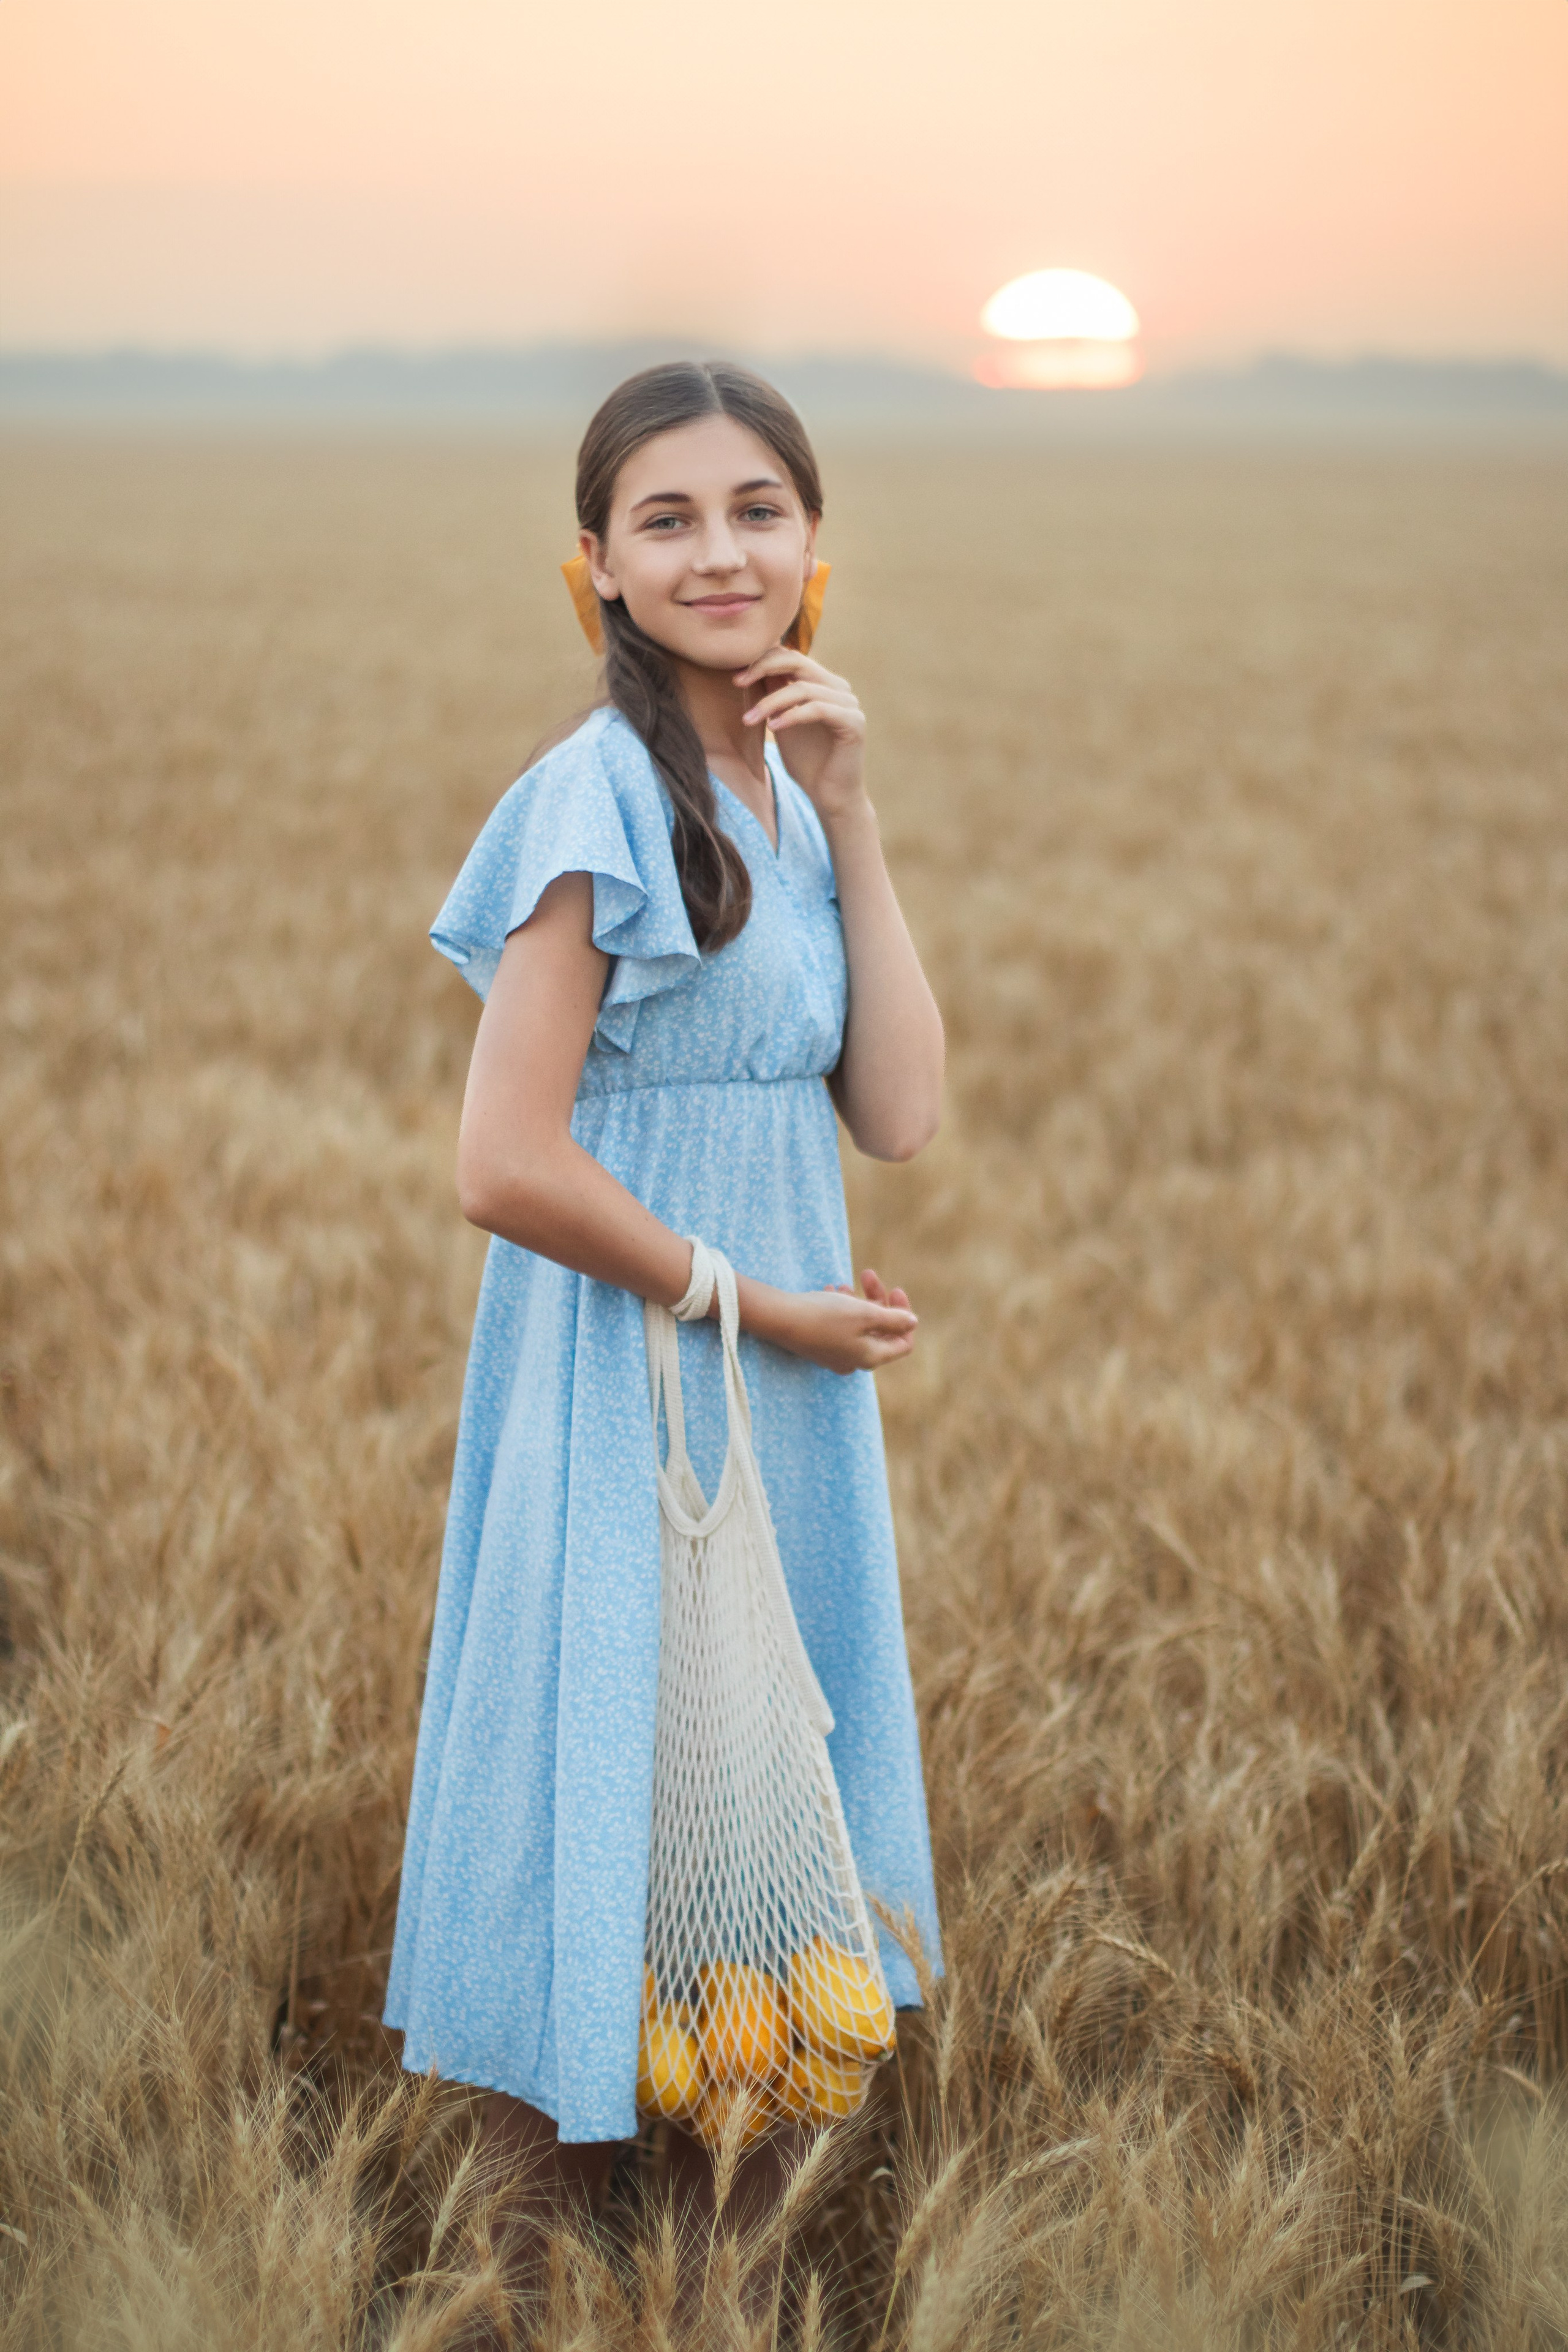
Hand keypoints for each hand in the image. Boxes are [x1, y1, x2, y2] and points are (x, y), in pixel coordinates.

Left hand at [735, 648, 865, 824]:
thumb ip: (772, 695)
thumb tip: (748, 667)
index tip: (734, 676)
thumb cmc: (806, 762)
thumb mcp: (781, 722)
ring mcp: (849, 704)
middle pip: (798, 662)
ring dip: (770, 702)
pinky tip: (772, 728)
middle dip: (763, 669)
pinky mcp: (854, 722)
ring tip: (748, 720)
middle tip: (737, 682)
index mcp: (823, 683)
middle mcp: (839, 688)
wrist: (830, 796)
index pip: (791, 657)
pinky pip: (817, 709)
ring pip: (803, 688)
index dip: (762, 661)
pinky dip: (792, 716)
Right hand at [746, 1268, 916, 1374]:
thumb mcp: (865, 1313)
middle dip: (878, 1300)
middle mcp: (854, 1360)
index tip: (895, 1289)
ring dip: (857, 1301)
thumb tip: (912, 1322)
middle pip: (880, 1331)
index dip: (905, 1316)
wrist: (779, 1319)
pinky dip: (840, 1307)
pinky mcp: (820, 1345)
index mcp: (870, 1357)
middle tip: (868, 1274)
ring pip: (858, 1326)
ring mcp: (836, 1354)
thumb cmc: (824, 1315)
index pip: (903, 1342)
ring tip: (844, 1283)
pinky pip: (839, 1326)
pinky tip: (828, 1290)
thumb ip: (893, 1319)